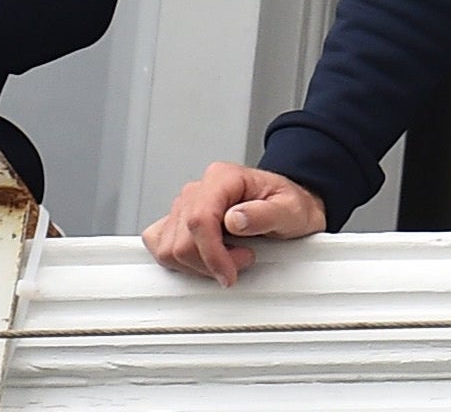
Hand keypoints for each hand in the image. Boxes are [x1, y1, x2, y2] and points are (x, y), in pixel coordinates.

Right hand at [143, 163, 326, 285]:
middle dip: (209, 263)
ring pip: (168, 248)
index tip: (229, 273)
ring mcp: (186, 205)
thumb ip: (264, 214)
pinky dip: (177, 261)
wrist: (291, 205)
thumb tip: (234, 220)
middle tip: (239, 263)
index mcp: (223, 178)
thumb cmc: (290, 205)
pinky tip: (204, 261)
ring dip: (196, 265)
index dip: (211, 254)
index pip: (199, 219)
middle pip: (181, 240)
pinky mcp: (180, 222)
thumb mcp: (290, 210)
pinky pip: (159, 243)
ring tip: (227, 260)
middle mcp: (200, 189)